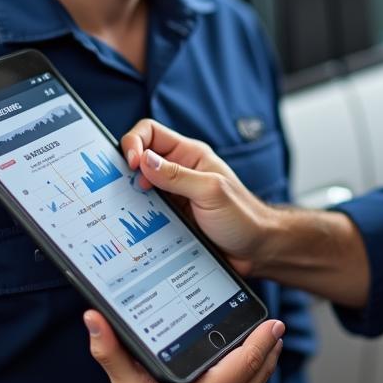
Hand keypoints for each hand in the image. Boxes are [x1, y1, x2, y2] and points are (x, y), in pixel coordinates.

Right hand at [84, 310, 284, 382]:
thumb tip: (95, 319)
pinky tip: (246, 364)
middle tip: (272, 322)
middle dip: (268, 344)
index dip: (263, 337)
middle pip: (262, 369)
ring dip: (264, 360)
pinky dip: (254, 380)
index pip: (249, 359)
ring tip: (264, 337)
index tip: (272, 319)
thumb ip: (112, 351)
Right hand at [121, 120, 269, 274]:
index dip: (134, 143)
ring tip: (131, 210)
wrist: (257, 250)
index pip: (150, 132)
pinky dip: (137, 218)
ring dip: (131, 197)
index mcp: (190, 155)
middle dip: (126, 171)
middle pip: (139, 159)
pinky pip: (145, 212)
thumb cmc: (243, 216)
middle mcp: (179, 172)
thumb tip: (144, 160)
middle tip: (125, 190)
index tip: (132, 165)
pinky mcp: (170, 218)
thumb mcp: (210, 192)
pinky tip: (138, 229)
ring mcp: (173, 195)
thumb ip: (177, 176)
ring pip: (138, 188)